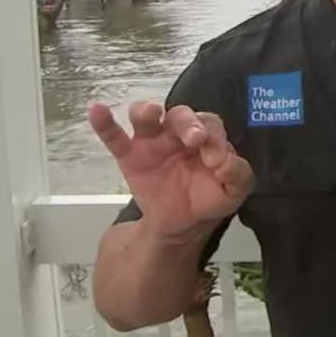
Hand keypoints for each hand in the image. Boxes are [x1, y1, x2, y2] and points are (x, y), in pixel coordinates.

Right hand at [89, 101, 253, 243]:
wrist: (182, 225)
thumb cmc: (208, 198)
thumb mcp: (234, 190)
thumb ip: (238, 174)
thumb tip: (226, 161)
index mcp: (205, 137)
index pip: (210, 125)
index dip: (214, 138)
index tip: (216, 160)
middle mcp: (178, 133)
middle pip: (180, 115)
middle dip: (187, 123)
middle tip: (194, 139)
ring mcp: (152, 142)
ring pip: (146, 117)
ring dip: (147, 111)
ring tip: (150, 113)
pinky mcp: (130, 156)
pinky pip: (114, 137)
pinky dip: (104, 124)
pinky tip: (97, 110)